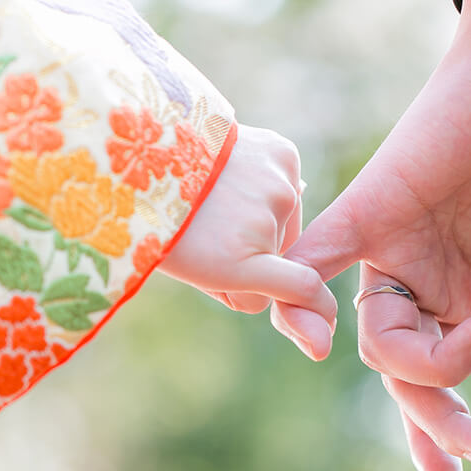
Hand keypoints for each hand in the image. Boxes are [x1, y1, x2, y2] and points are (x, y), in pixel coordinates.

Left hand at [160, 124, 337, 352]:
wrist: (145, 159)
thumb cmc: (166, 226)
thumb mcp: (202, 275)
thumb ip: (248, 294)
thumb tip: (302, 300)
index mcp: (242, 264)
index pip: (303, 288)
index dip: (316, 304)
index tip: (326, 316)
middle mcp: (268, 224)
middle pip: (280, 252)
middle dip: (255, 249)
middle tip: (212, 231)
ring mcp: (279, 186)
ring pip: (283, 216)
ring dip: (259, 214)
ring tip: (217, 199)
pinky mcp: (284, 155)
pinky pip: (285, 182)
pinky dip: (265, 182)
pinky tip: (235, 176)